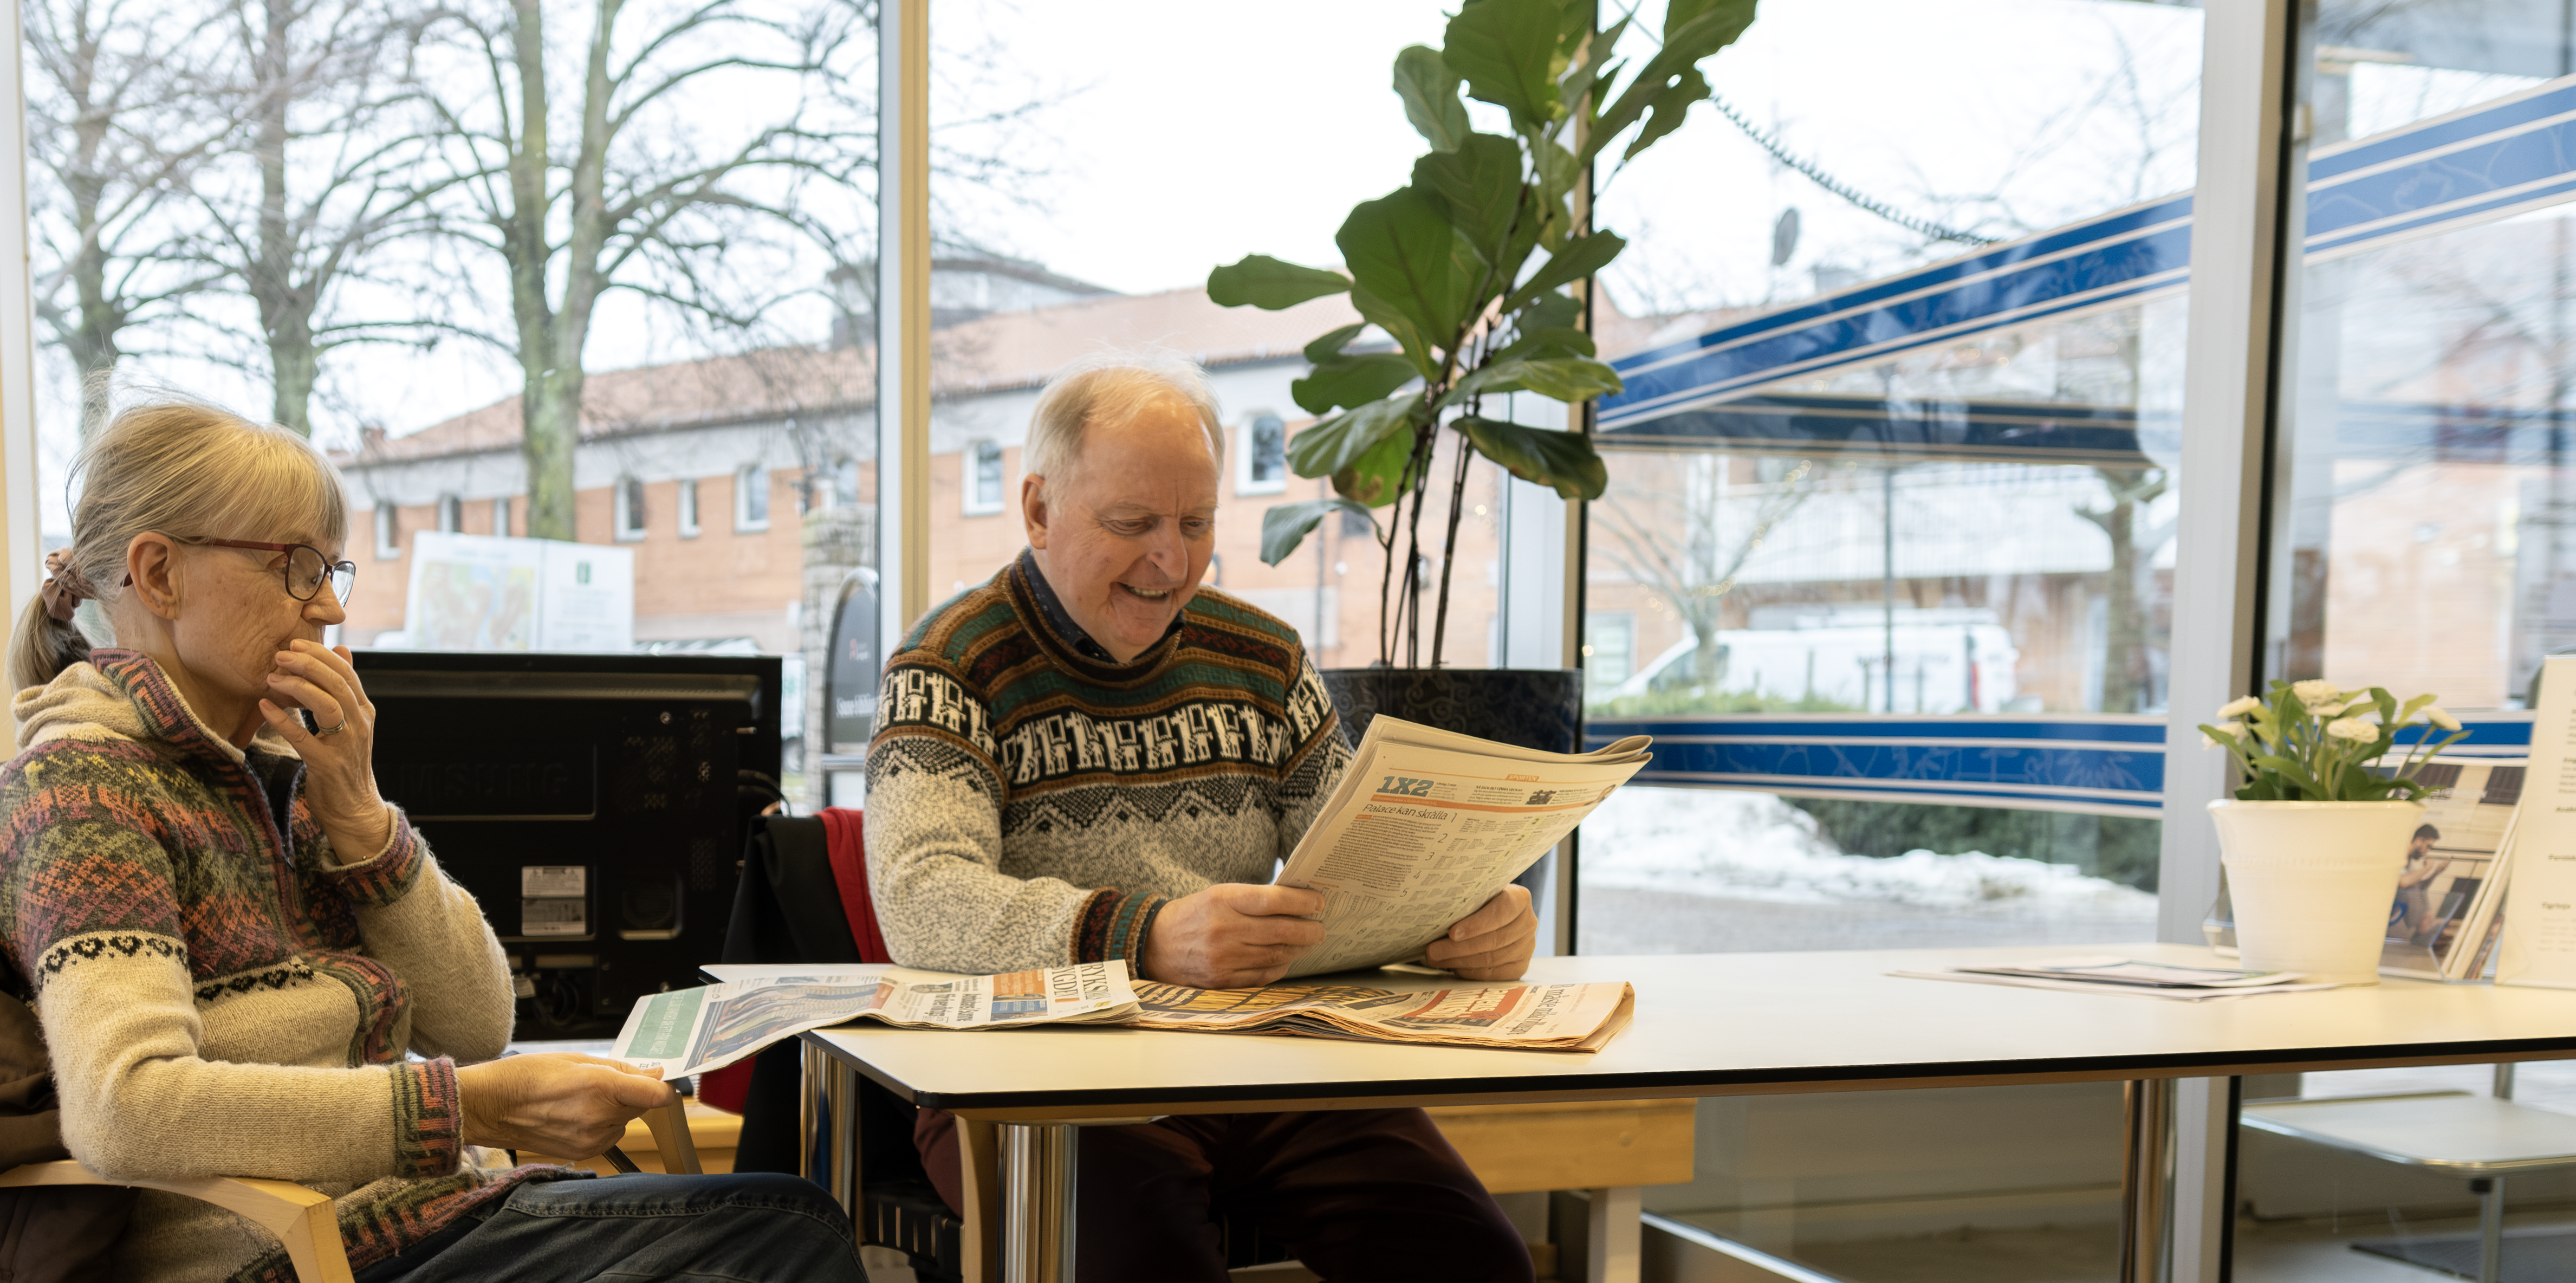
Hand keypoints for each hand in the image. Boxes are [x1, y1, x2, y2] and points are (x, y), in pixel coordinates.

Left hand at [258, 640, 389, 854]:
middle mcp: (360, 724)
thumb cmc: (347, 765)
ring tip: (272, 677)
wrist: (355, 809)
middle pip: (337, 684)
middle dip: (308, 664)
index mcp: (365, 712)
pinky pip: (302, 736)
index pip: (346, 673)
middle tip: (281, 655)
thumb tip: (343, 653)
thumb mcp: (352, 724)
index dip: (321, 655)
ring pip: (326, 704)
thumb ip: (346, 691)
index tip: (295, 644)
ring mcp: (345, 744)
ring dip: (297, 687)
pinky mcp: (326, 764)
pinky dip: (281, 720)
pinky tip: (264, 706)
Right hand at [456, 1053, 675, 1158]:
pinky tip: (575, 1114)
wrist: (489, 1107)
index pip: (657, 1096)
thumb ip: (621, 1069)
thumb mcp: (577, 1059)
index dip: (663, 1086)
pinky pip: (609, 1137)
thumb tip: (654, 1074)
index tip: (659, 1079)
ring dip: (615, 1110)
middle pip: (641, 1106)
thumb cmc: (527, 1076)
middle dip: (630, 1093)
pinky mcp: (582, 1153)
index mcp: (600, 1087)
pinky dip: (601, 1125)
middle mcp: (599, 1118)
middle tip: (601, 1082)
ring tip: (581, 1099)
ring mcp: (591, 1139)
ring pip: (624, 1121)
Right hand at [1139, 884, 1324, 988]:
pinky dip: (1281, 966)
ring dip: (1299, 949)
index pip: (1273, 900)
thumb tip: (1297, 903)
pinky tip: (1287, 958)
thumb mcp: (1218, 894)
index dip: (1302, 901)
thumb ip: (1253, 899)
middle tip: (1321, 928)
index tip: (1319, 902)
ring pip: (1276, 955)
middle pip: (1281, 931)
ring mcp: (1223, 958)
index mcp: (1223, 900)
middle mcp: (1223, 929)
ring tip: (1308, 941)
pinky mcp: (1222, 981)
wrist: (1154, 944)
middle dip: (1309, 930)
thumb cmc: (1193, 914)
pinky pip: (1263, 976)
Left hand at [1423, 885, 1535, 980]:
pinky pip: (1494, 974)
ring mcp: (1527, 947)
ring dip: (1460, 961)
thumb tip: (1435, 916)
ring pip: (1491, 959)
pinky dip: (1471, 972)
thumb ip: (1465, 902)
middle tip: (1433, 951)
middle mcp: (1528, 923)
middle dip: (1459, 948)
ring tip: (1437, 959)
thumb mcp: (1476, 895)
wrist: (1497, 916)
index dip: (1477, 924)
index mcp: (1520, 899)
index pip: (1501, 912)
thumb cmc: (1481, 903)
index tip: (1452, 933)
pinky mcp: (1520, 966)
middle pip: (1494, 940)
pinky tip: (1454, 967)